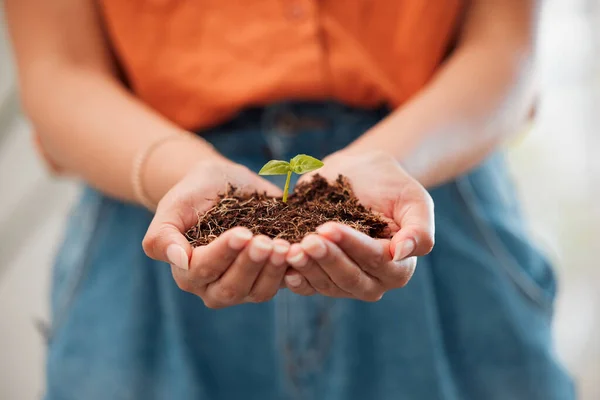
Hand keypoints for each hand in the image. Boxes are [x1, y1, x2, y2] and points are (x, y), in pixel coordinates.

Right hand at [143, 156, 290, 307]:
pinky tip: (300, 252)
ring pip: (258, 291)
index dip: (223, 254)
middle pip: (231, 288)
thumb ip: (163, 235)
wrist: (221, 184)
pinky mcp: (268, 279)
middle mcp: (213, 286)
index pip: (202, 269)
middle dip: (250, 265)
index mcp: (186, 271)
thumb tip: (178, 260)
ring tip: (284, 246)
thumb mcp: (174, 206)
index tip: (242, 233)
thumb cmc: (194, 193)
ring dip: (272, 271)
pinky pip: (282, 284)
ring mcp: (244, 287)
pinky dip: (292, 271)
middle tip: (266, 242)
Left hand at [285, 150, 434, 299]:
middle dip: (328, 259)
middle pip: (351, 279)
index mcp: (399, 266)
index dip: (353, 246)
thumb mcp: (413, 199)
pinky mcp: (321, 278)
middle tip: (308, 240)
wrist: (360, 175)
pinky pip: (308, 286)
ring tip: (291, 249)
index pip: (376, 261)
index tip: (329, 228)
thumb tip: (402, 253)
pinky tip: (285, 266)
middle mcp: (373, 281)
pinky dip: (296, 279)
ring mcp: (345, 283)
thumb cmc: (390, 185)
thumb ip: (419, 229)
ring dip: (309, 269)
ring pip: (327, 285)